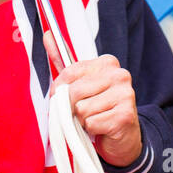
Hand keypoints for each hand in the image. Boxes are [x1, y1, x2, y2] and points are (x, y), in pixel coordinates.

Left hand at [44, 31, 142, 167]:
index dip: (60, 90)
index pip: (69, 72)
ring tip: (94, 119)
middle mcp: (119, 75)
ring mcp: (125, 94)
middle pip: (74, 92)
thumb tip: (47, 35)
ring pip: (82, 109)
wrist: (123, 137)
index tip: (65, 98)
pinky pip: (91, 123)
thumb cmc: (98, 108)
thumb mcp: (80, 82)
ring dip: (83, 120)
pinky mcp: (125, 115)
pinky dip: (92, 130)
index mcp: (107, 63)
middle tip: (82, 112)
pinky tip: (102, 128)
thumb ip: (63, 61)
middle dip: (72, 107)